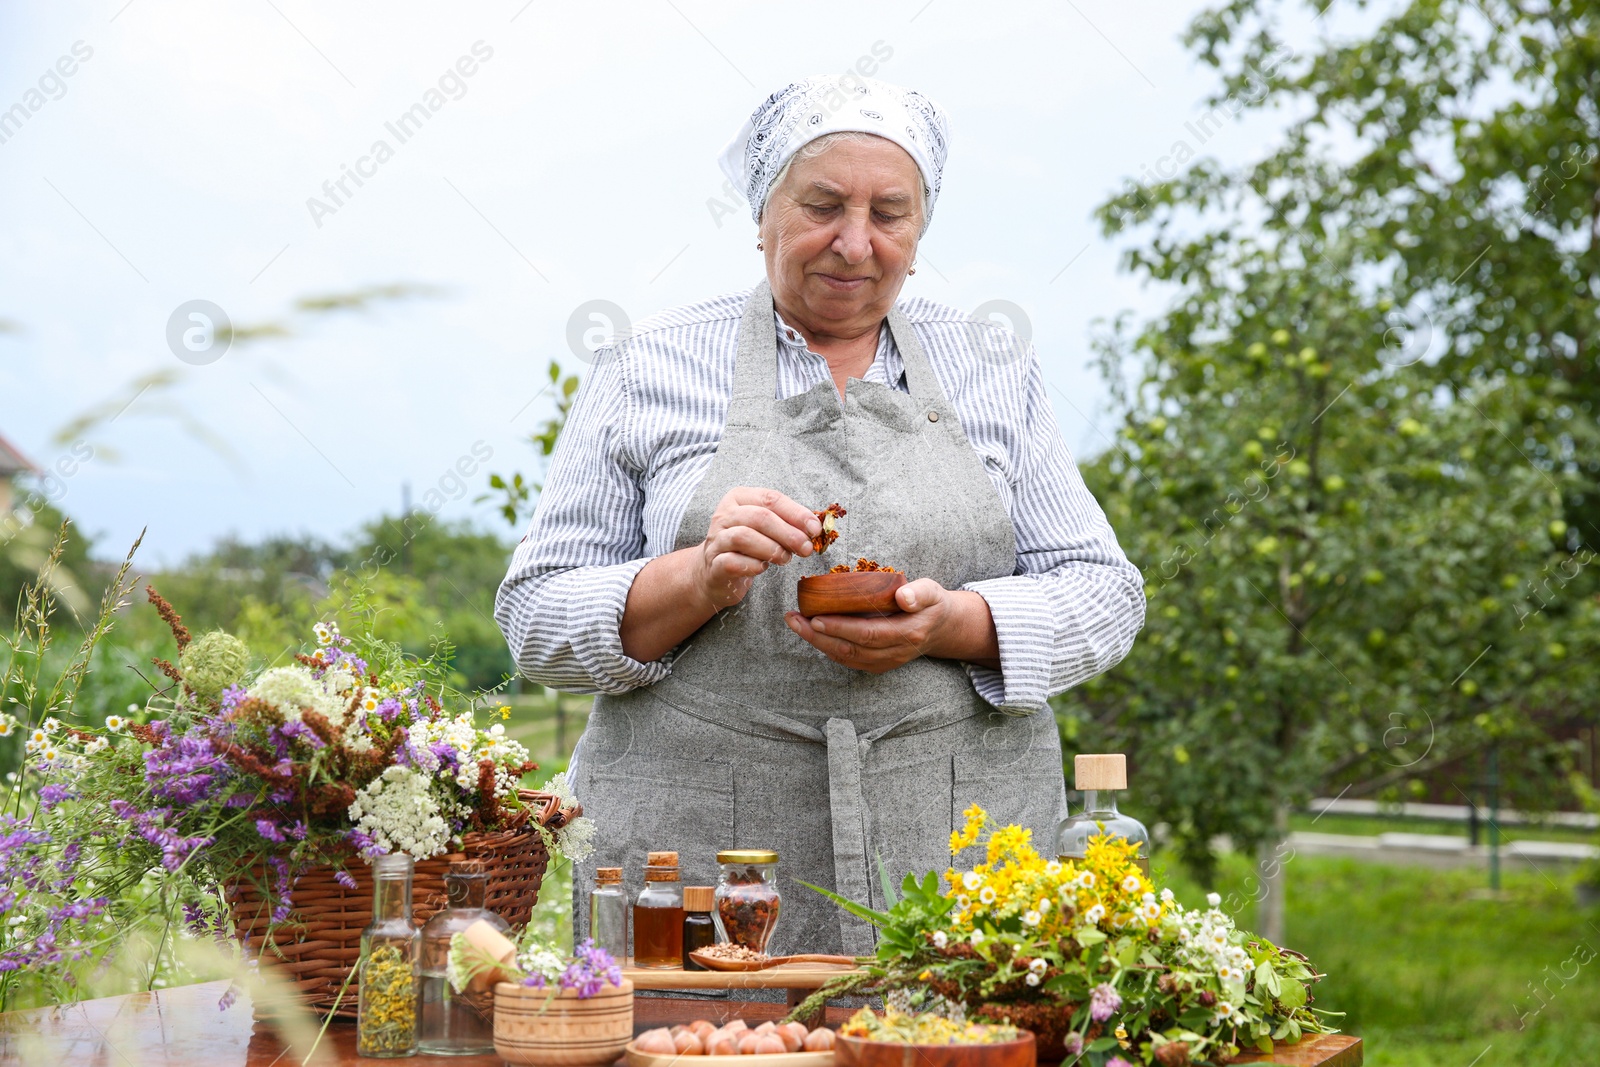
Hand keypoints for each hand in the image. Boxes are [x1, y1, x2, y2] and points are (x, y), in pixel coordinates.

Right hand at [695, 487, 820, 611]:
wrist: (715, 572)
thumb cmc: (747, 546)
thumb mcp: (766, 528)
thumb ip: (787, 523)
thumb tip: (814, 528)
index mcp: (739, 498)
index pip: (770, 499)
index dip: (796, 514)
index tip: (815, 529)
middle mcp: (724, 515)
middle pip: (759, 517)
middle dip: (788, 533)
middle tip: (806, 548)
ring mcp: (716, 539)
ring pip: (744, 537)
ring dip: (772, 549)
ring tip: (785, 559)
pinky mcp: (713, 563)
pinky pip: (732, 562)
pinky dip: (753, 566)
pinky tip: (763, 568)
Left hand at [784, 581, 999, 673]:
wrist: (940, 628)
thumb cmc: (931, 604)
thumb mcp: (932, 592)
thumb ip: (919, 593)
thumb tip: (903, 597)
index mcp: (907, 634)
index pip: (868, 634)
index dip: (840, 628)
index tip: (815, 617)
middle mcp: (894, 653)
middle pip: (850, 649)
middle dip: (818, 636)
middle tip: (793, 619)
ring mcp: (884, 662)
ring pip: (845, 657)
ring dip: (817, 642)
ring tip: (795, 623)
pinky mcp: (877, 665)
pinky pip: (847, 659)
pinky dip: (826, 647)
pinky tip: (810, 632)